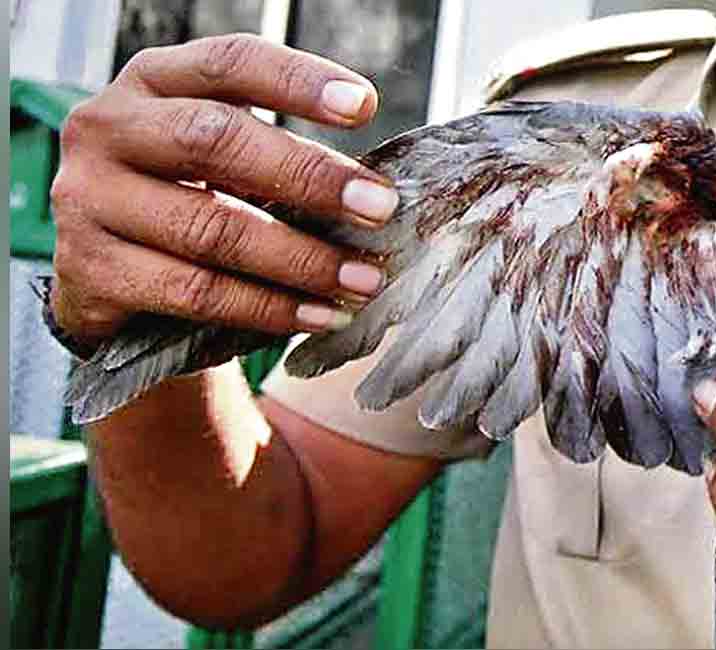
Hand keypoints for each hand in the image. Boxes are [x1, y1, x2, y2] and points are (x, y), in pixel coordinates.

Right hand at [49, 33, 397, 347]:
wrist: (104, 280)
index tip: (363, 105)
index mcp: (152, 81)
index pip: (228, 64)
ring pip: (211, 228)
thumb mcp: (220, 158)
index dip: (297, 82)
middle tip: (378, 208)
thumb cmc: (185, 198)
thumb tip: (375, 188)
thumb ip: (276, 155)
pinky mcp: (92, 270)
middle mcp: (109, 128)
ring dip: (301, 259)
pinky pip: (195, 291)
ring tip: (361, 279)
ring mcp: (90, 199)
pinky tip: (317, 315)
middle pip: (216, 141)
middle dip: (310, 177)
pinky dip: (268, 308)